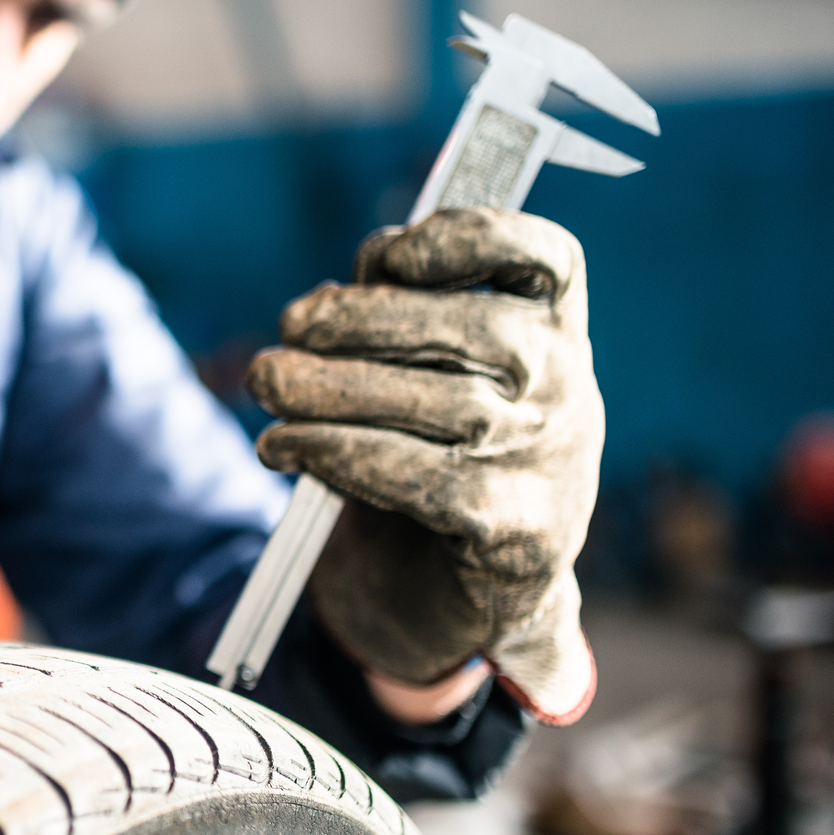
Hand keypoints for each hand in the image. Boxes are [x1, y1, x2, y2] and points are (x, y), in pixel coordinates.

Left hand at [246, 208, 601, 723]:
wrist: (457, 596)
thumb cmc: (429, 456)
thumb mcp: (419, 377)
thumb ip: (395, 316)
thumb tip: (345, 285)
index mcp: (553, 330)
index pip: (548, 257)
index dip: (474, 238)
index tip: (391, 253)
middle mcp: (567, 387)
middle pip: (474, 325)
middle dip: (363, 319)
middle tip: (288, 327)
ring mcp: (548, 459)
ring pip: (437, 402)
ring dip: (330, 389)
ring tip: (265, 383)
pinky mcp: (513, 529)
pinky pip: (413, 476)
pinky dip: (333, 454)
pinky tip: (281, 447)